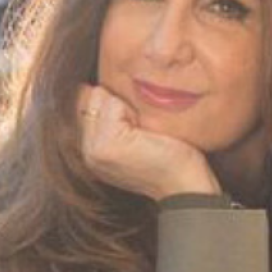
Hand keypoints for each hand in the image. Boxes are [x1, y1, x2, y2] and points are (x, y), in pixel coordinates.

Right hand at [76, 84, 220, 200]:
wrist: (185, 187)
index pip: (86, 100)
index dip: (114, 103)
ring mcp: (93, 148)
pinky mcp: (106, 143)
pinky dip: (133, 111)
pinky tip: (146, 135)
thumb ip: (113, 118)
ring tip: (143, 134)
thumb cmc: (171, 160)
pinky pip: (112, 103)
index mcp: (91, 150)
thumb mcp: (136, 137)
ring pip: (100, 96)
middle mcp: (86, 151)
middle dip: (118, 103)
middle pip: (91, 95)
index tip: (136, 128)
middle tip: (141, 133)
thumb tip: (101, 83)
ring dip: (126, 106)